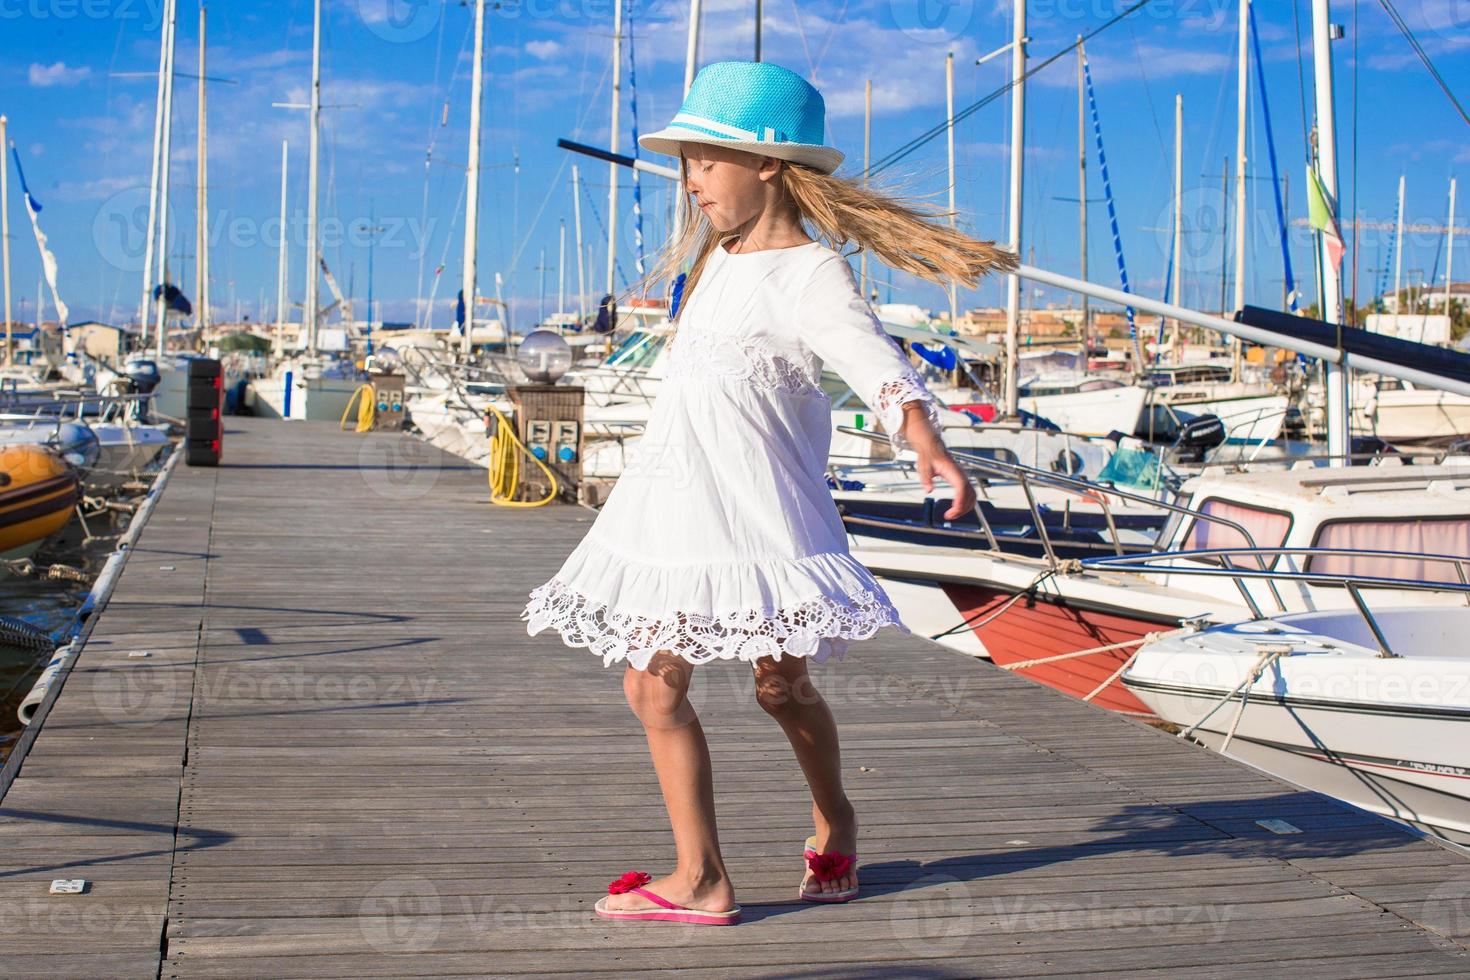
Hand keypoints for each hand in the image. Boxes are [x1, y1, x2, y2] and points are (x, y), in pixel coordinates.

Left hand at [901, 402, 975, 520]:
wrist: (933, 447)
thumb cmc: (929, 455)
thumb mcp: (923, 466)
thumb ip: (926, 478)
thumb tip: (928, 490)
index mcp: (952, 470)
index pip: (961, 486)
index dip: (960, 498)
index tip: (955, 509)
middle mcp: (960, 475)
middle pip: (969, 493)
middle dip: (962, 507)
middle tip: (949, 516)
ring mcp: (962, 478)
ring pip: (972, 495)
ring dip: (964, 507)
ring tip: (951, 515)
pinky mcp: (961, 481)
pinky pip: (969, 494)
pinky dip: (965, 504)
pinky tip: (955, 509)